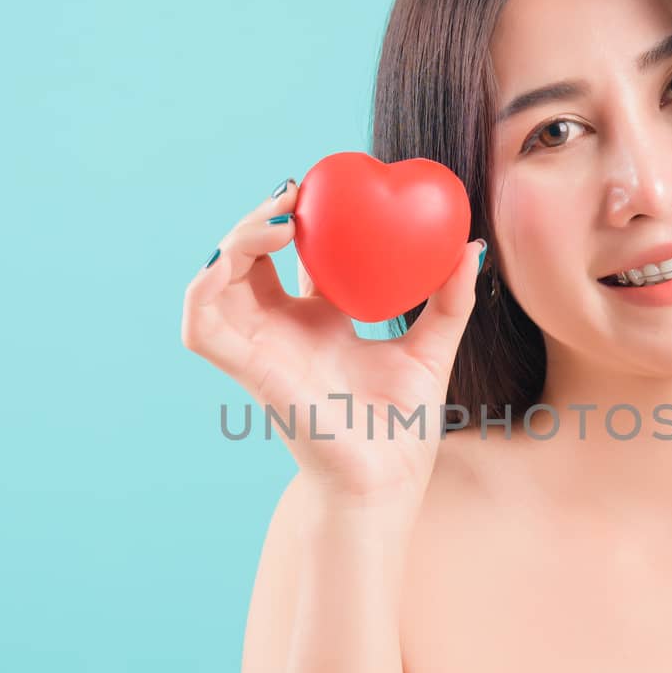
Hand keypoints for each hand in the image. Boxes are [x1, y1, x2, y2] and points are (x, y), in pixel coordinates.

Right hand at [181, 177, 483, 506]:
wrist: (383, 486)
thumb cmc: (402, 433)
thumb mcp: (431, 351)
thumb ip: (448, 300)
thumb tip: (471, 246)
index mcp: (316, 324)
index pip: (291, 258)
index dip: (298, 216)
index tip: (326, 186)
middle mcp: (280, 333)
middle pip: (248, 258)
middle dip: (261, 217)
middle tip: (296, 193)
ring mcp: (258, 351)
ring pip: (216, 281)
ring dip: (234, 240)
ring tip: (279, 220)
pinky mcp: (245, 373)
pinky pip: (200, 324)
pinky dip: (203, 286)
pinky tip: (233, 259)